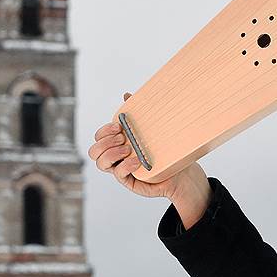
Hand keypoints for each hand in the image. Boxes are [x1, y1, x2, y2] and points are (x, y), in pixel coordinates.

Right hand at [88, 92, 210, 227]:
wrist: (182, 171)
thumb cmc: (165, 151)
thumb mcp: (152, 129)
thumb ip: (137, 113)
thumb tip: (127, 95)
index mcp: (118, 143)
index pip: (99, 137)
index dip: (104, 131)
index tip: (119, 126)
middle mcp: (117, 157)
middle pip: (94, 151)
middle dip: (105, 142)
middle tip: (122, 137)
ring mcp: (121, 169)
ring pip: (101, 163)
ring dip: (112, 153)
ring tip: (128, 149)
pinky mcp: (130, 181)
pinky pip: (119, 174)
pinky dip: (125, 166)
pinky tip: (136, 161)